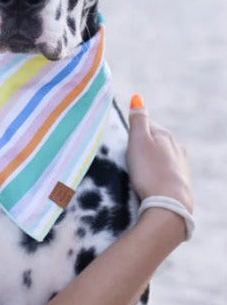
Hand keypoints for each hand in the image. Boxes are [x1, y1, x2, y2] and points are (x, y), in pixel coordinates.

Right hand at [126, 95, 192, 213]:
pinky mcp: (181, 182)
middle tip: (128, 156)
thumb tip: (138, 99)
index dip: (132, 131)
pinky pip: (166, 171)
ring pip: (162, 156)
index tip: (122, 140)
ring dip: (151, 160)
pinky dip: (157, 173)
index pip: (146, 124)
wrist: (169, 205)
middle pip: (155, 140)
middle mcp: (176, 147)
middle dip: (142, 145)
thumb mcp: (138, 141)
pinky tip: (151, 181)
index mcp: (165, 135)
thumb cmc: (150, 171)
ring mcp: (181, 165)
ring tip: (139, 170)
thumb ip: (138, 120)